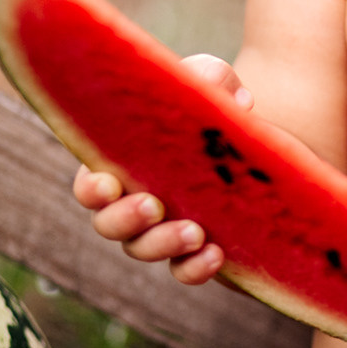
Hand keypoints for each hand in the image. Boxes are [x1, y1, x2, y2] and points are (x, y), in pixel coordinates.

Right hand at [66, 53, 250, 285]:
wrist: (257, 141)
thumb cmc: (213, 106)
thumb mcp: (212, 81)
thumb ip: (208, 77)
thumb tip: (220, 89)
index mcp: (122, 162)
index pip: (89, 184)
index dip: (91, 190)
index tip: (108, 184)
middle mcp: (133, 201)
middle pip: (107, 225)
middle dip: (125, 220)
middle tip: (154, 206)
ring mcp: (162, 229)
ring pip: (142, 250)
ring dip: (163, 244)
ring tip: (197, 231)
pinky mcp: (195, 250)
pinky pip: (183, 271)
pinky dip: (193, 269)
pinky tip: (216, 255)